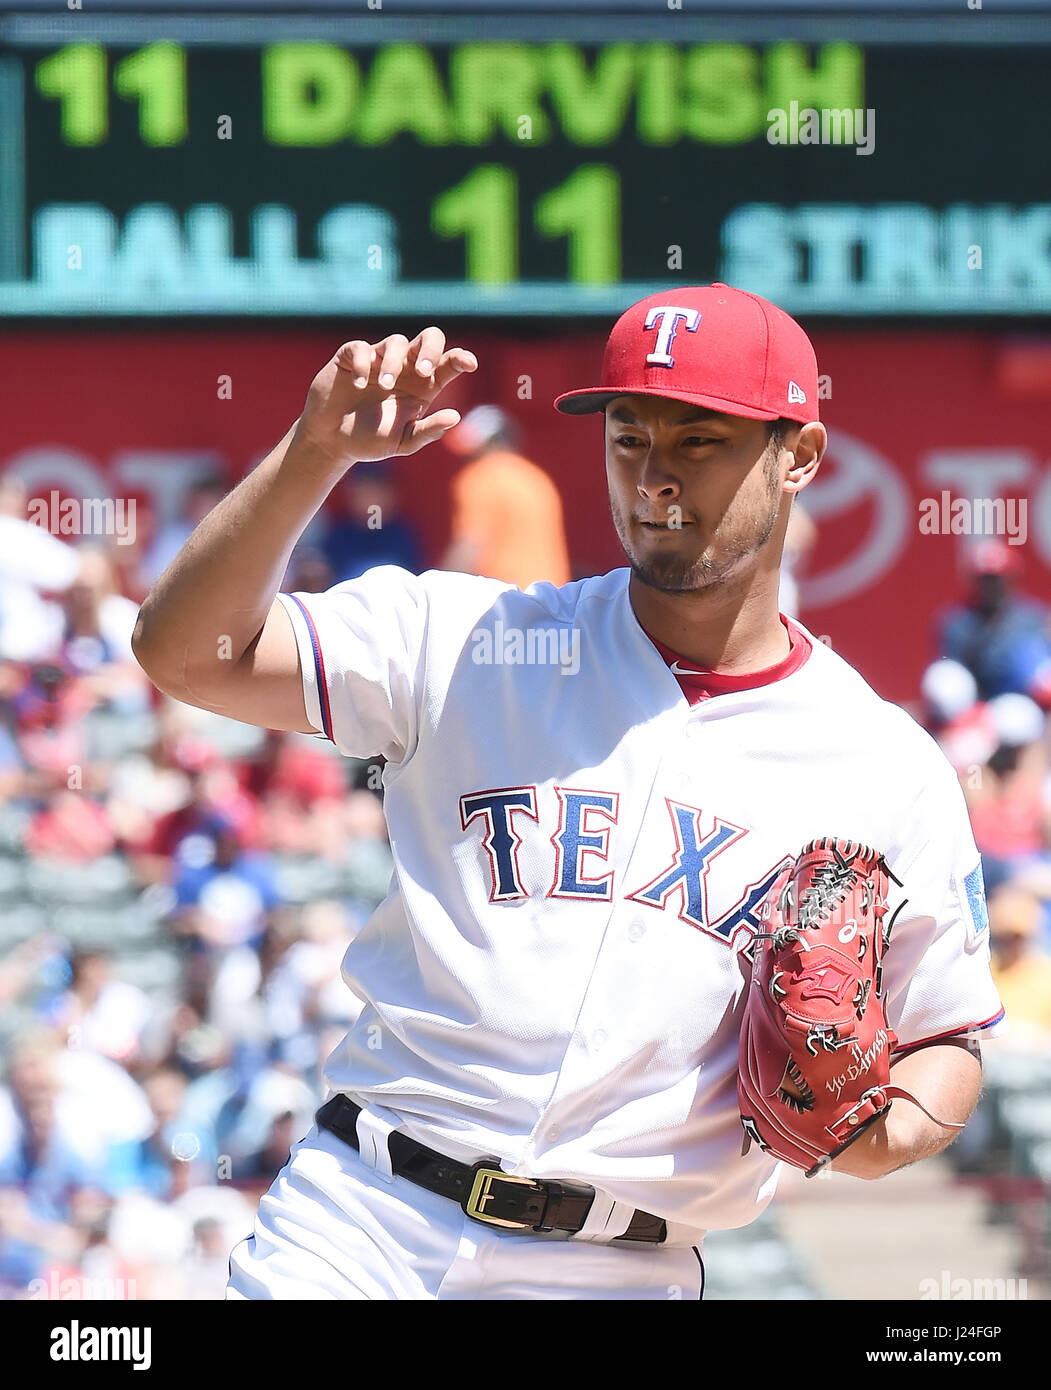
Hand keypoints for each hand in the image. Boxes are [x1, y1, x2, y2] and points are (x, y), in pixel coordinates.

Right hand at [292, 327, 476, 471]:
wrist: (331, 440)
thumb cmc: (371, 440)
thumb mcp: (403, 442)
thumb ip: (428, 431)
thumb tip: (455, 417)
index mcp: (424, 386)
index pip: (448, 363)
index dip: (461, 358)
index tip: (469, 363)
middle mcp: (405, 367)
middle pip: (429, 337)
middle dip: (429, 349)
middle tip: (422, 370)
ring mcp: (378, 359)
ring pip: (396, 342)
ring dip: (393, 363)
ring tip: (384, 385)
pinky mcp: (351, 356)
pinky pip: (362, 348)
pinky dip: (364, 363)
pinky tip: (359, 384)